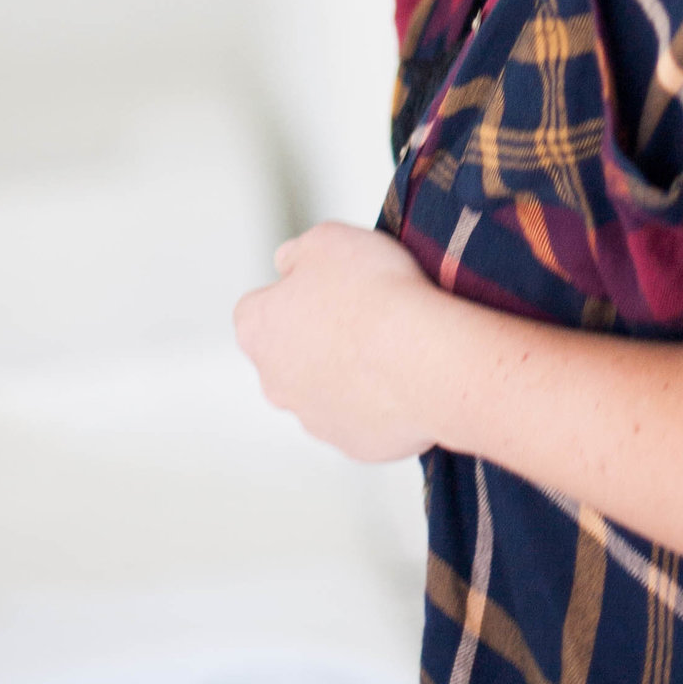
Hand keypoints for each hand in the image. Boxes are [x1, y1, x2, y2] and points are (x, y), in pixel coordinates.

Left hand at [233, 222, 441, 460]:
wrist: (424, 357)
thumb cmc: (375, 294)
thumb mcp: (326, 239)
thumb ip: (296, 252)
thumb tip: (288, 263)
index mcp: (257, 329)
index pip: (258, 307)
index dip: (294, 292)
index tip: (327, 284)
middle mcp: (275, 382)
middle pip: (289, 355)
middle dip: (318, 338)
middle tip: (362, 315)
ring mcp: (313, 419)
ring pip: (324, 390)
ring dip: (348, 372)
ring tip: (390, 347)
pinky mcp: (353, 444)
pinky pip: (362, 418)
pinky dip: (380, 402)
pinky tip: (405, 378)